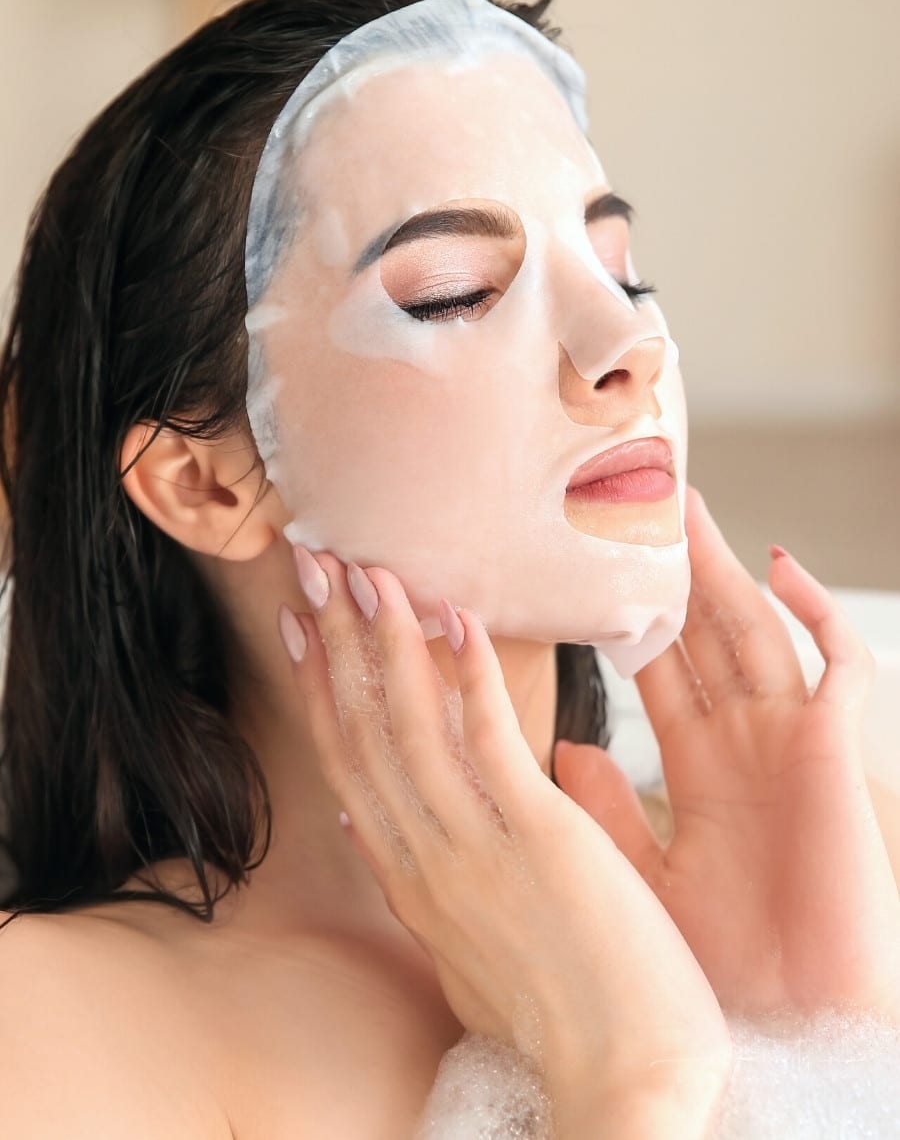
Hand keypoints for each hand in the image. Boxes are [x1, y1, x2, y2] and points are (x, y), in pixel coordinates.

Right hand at [278, 550, 729, 1129]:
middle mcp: (424, 859)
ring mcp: (473, 848)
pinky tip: (454, 616)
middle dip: (333, 640)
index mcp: (412, 880)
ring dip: (382, 639)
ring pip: (407, 724)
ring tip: (367, 568)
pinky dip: (466, 674)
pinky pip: (488, 739)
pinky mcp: (537, 838)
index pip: (348, 764)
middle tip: (313, 563)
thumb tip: (365, 830)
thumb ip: (416, 885)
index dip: (320, 688)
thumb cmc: (566, 1019)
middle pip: (360, 731)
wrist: (624, 1084)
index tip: (303, 626)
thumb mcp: (462, 951)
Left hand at [554, 487, 899, 1018]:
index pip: (657, 669)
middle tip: (635, 504)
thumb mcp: (646, 876)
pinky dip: (818, 615)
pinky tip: (780, 568)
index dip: (629, 618)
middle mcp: (744, 743)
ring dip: (725, 570)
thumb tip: (560, 749)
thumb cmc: (724, 970)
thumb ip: (610, 810)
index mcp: (699, 767)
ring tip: (687, 508)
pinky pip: (839, 666)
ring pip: (756, 631)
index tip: (587, 567)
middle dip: (673, 572)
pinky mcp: (836, 754)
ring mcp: (791, 742)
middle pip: (704, 634)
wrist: (795, 1030)